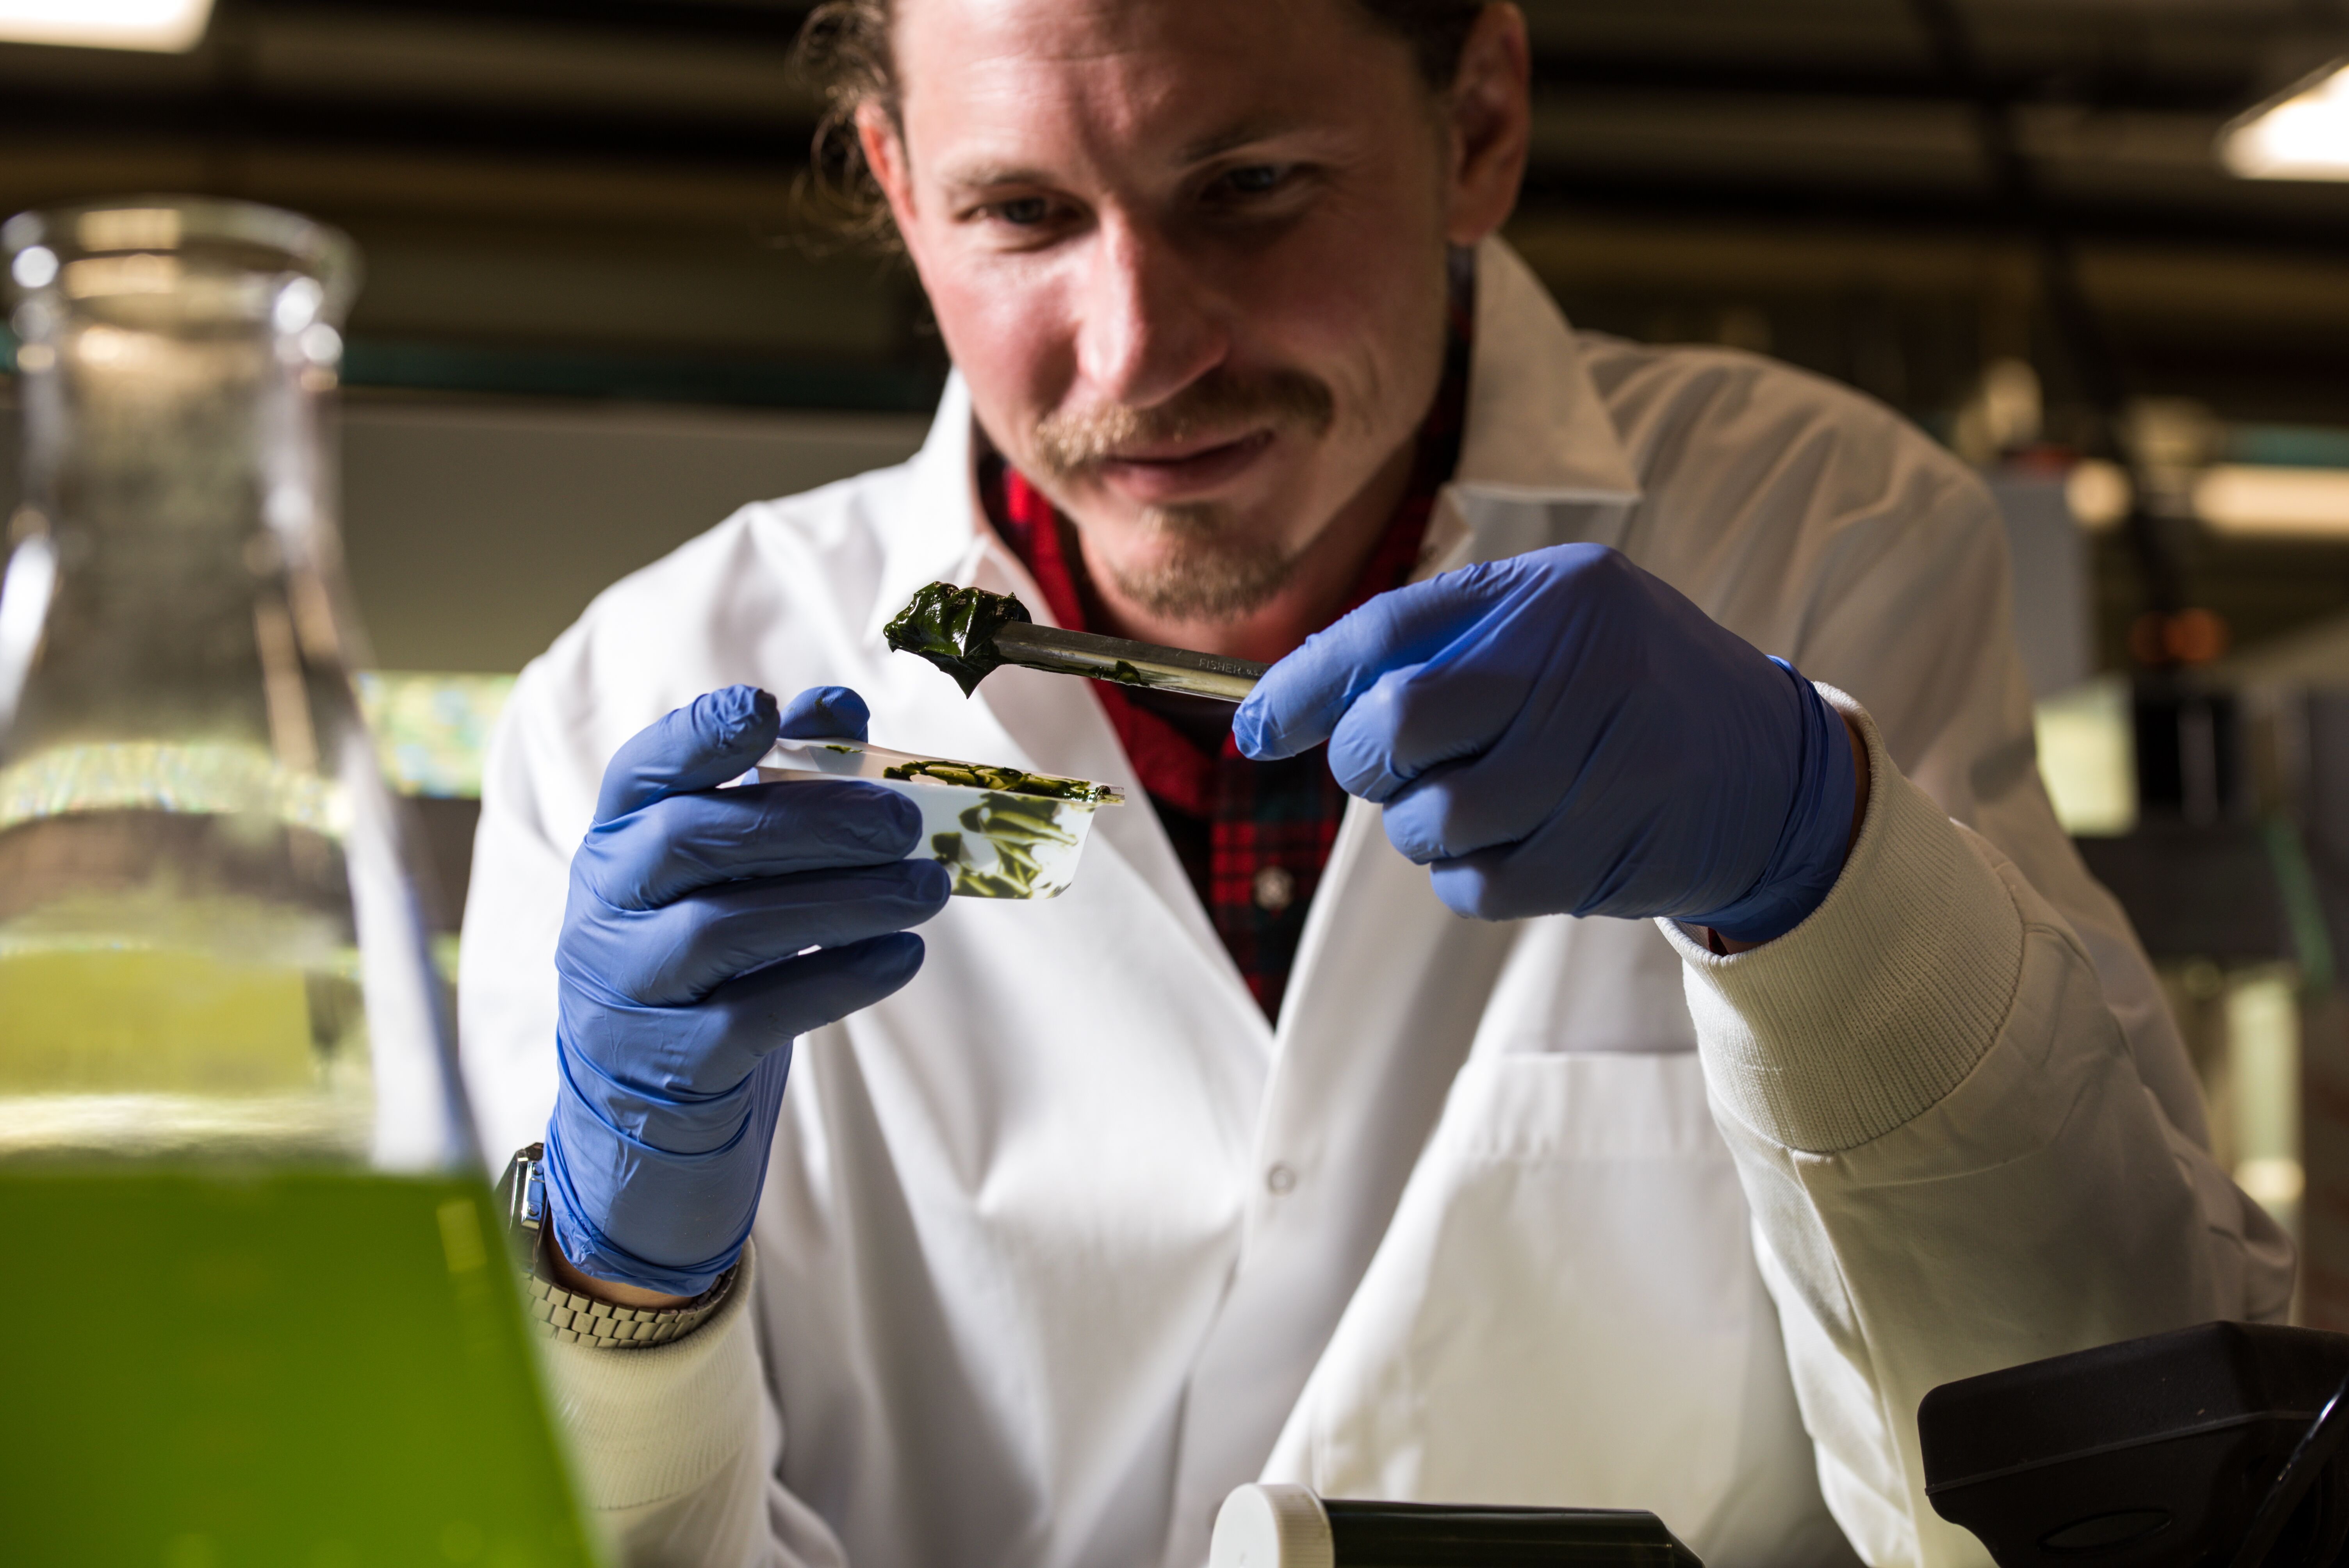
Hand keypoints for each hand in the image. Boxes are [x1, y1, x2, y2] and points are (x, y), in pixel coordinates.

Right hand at [542, 684, 950, 1296]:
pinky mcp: (670, 1065)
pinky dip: (839, 980)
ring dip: (844, 901)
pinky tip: (904, 957)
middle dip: (809, 821)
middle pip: (693, 839)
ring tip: (928, 889)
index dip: (699, 734)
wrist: (646, 1110)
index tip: (768, 708)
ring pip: (728, 929)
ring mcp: (628, 990)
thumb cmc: (706, 961)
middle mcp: (604, 909)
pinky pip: (756, 1015)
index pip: (642, 771)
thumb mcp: (726, 873)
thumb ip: (780, 787)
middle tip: (904, 821)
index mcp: (615, 841)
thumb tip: (842, 705)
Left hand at [1234, 544, 1856, 940]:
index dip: (1299, 686)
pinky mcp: (1598, 858)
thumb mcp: (1555, 620)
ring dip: (1429, 824)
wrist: (1772, 772)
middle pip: (1393, 729)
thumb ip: (1434, 644)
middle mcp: (1577, 671)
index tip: (1252, 726)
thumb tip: (1275, 709)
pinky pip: (1473, 888)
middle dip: (1370, 761)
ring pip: (1427, 821)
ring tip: (1485, 799)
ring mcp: (1593, 770)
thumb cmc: (1630, 686)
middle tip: (1401, 764)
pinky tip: (1520, 841)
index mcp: (1556, 596)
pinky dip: (1472, 877)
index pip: (1387, 634)